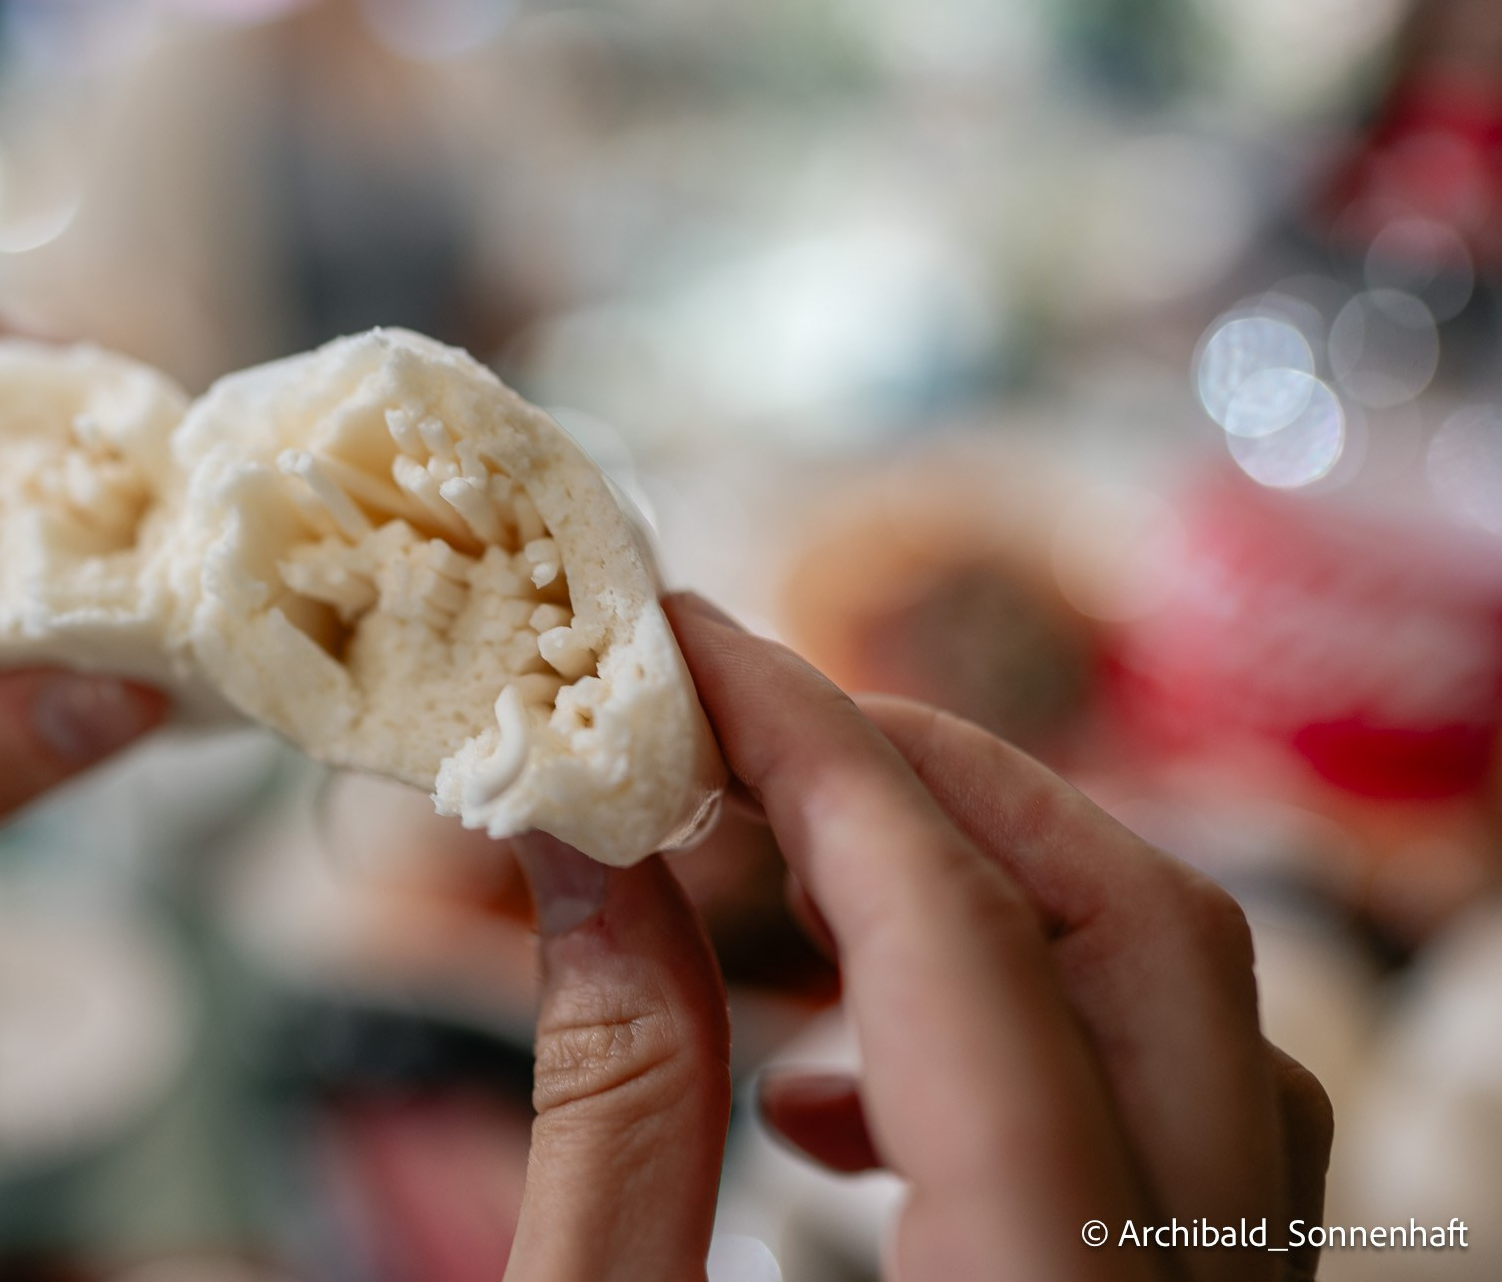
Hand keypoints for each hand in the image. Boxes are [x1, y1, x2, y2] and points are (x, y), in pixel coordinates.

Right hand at [505, 595, 1332, 1280]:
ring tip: (788, 890)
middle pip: (1148, 941)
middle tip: (745, 731)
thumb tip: (583, 841)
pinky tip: (829, 1102)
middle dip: (937, 786)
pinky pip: (1187, 1143)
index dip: (816, 756)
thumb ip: (616, 1103)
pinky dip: (1029, 1048)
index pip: (964, 950)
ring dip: (996, 901)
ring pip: (1204, 1026)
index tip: (691, 644)